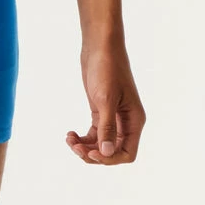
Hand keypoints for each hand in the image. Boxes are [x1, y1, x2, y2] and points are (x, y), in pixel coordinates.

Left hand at [66, 41, 145, 163]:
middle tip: (75, 148)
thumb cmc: (107, 68)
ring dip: (86, 146)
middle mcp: (126, 122)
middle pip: (113, 151)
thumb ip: (107, 127)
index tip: (92, 152)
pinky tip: (71, 134)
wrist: (100, 45)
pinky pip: (94, 132)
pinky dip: (83, 137)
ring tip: (70, 140)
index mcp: (134, 120)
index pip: (127, 153)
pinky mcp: (100, 109)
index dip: (110, 158)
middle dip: (94, 153)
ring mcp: (113, 116)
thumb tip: (106, 154)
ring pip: (101, 143)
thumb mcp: (106, 99)